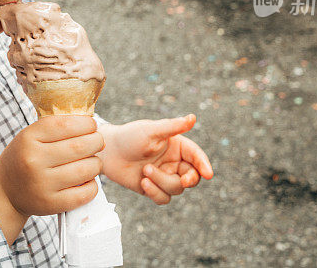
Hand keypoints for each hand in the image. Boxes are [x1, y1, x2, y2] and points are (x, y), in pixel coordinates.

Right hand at [0, 115, 103, 241]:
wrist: (4, 193)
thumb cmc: (23, 158)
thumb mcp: (30, 136)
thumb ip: (55, 127)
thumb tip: (92, 125)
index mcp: (28, 138)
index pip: (65, 124)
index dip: (86, 123)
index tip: (91, 125)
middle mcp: (34, 160)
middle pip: (80, 146)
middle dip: (96, 141)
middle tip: (97, 142)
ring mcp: (42, 184)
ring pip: (86, 169)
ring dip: (96, 163)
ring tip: (92, 161)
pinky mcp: (51, 204)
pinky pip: (85, 193)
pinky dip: (92, 185)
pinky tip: (87, 180)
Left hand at [98, 114, 212, 204]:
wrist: (108, 152)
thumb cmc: (129, 136)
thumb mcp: (151, 130)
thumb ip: (172, 126)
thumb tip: (193, 117)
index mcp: (177, 146)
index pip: (196, 156)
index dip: (204, 165)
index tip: (208, 174)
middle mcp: (173, 162)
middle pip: (191, 177)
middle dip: (188, 180)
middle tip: (183, 180)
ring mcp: (164, 176)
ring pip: (176, 188)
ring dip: (162, 182)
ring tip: (144, 171)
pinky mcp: (153, 188)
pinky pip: (163, 198)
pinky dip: (155, 192)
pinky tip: (143, 182)